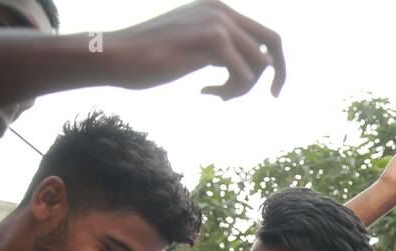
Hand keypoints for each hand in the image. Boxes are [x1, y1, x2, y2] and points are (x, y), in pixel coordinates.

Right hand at [108, 1, 285, 99]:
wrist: (118, 56)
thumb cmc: (150, 59)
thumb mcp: (192, 47)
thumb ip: (219, 49)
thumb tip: (250, 69)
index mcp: (217, 8)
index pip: (265, 35)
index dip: (273, 63)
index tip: (270, 88)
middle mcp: (221, 10)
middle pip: (274, 43)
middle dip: (277, 73)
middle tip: (274, 96)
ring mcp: (218, 22)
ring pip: (259, 65)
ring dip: (242, 89)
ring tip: (217, 95)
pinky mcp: (213, 40)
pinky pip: (245, 76)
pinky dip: (230, 92)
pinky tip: (203, 92)